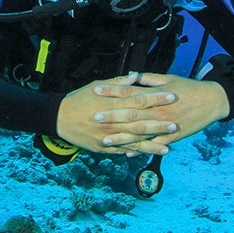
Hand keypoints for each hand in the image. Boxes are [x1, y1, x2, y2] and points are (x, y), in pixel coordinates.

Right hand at [56, 72, 180, 155]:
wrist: (58, 118)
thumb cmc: (78, 99)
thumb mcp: (97, 86)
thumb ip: (118, 83)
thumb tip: (136, 77)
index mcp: (112, 104)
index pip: (139, 100)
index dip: (156, 98)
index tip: (172, 96)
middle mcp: (111, 122)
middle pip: (139, 123)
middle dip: (159, 124)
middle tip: (176, 124)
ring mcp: (107, 137)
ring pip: (133, 142)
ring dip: (151, 145)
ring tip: (168, 147)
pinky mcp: (102, 149)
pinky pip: (122, 151)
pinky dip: (135, 153)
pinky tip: (146, 155)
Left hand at [90, 71, 229, 151]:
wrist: (212, 101)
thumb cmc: (189, 88)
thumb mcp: (168, 79)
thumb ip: (148, 79)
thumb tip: (131, 75)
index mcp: (155, 94)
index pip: (129, 91)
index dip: (112, 91)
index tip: (96, 90)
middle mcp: (158, 110)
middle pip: (131, 113)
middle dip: (112, 115)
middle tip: (95, 117)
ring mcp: (165, 125)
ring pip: (140, 132)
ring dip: (122, 137)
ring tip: (105, 140)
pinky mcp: (172, 136)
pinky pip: (154, 145)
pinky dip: (142, 149)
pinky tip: (128, 153)